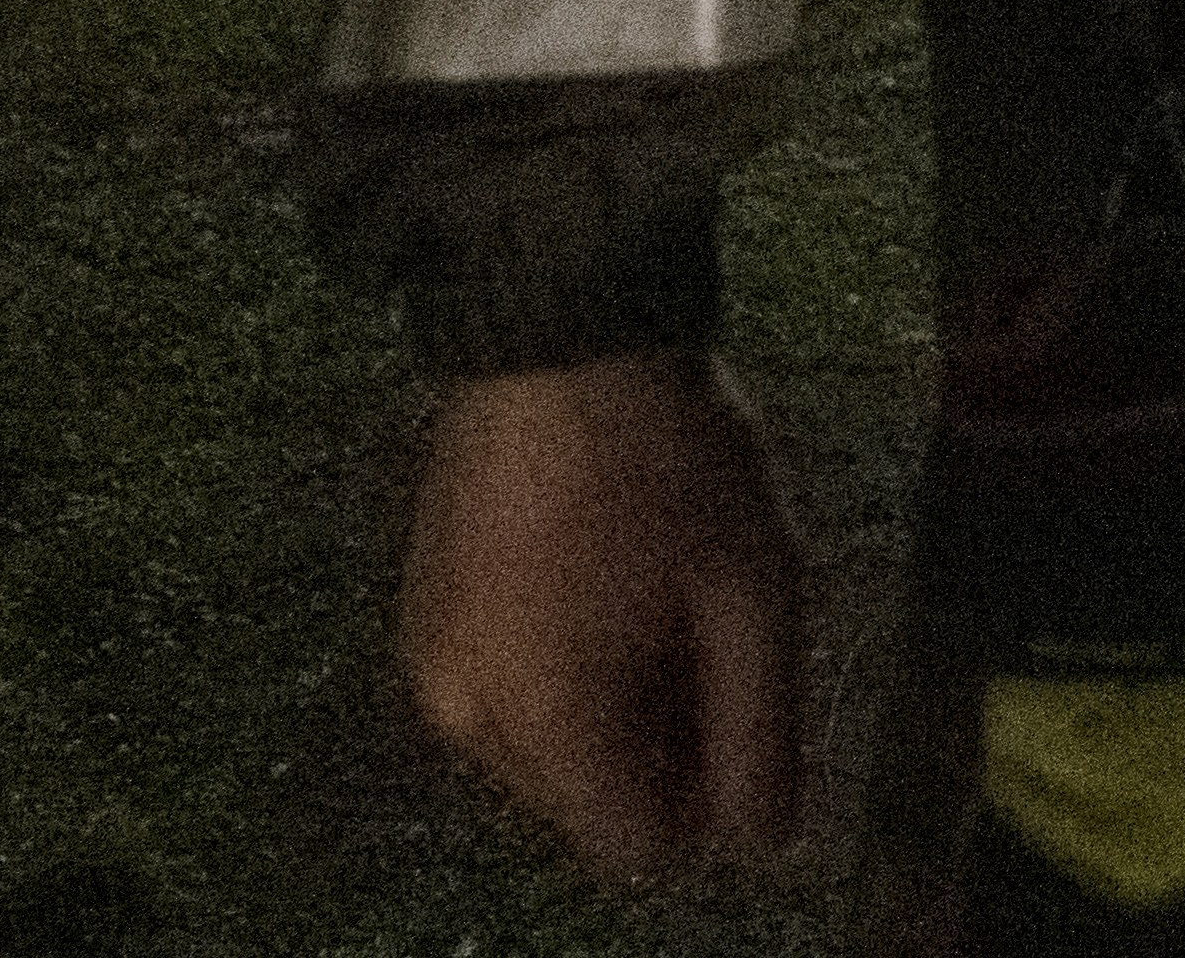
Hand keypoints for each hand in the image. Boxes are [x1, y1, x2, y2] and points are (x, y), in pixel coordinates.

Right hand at [398, 349, 807, 880]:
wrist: (556, 337)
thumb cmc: (671, 462)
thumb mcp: (752, 596)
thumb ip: (759, 733)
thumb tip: (763, 846)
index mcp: (547, 722)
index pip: (632, 846)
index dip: (707, 801)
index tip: (744, 714)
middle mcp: (467, 718)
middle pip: (586, 800)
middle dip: (661, 746)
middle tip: (711, 634)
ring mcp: (433, 666)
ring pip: (547, 747)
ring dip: (615, 703)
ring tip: (660, 592)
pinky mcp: (421, 616)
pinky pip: (507, 689)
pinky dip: (564, 663)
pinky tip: (607, 576)